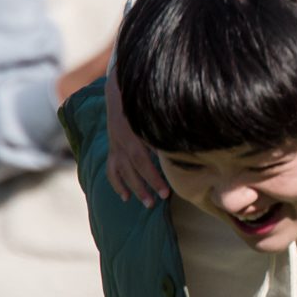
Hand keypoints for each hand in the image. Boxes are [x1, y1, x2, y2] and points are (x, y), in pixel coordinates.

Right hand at [106, 65, 169, 206]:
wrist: (120, 93)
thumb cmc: (144, 105)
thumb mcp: (153, 116)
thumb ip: (164, 132)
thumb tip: (185, 147)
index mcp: (133, 134)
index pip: (142, 161)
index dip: (153, 177)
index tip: (166, 192)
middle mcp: (122, 142)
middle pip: (133, 169)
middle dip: (145, 186)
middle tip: (157, 202)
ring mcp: (115, 146)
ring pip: (121, 172)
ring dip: (134, 188)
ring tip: (147, 203)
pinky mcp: (113, 149)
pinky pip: (112, 170)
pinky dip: (117, 184)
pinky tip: (125, 197)